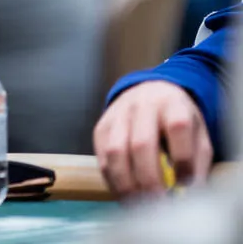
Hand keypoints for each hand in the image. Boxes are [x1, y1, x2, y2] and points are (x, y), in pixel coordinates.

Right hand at [94, 80, 213, 198]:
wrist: (149, 94)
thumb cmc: (176, 119)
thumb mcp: (197, 133)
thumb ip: (196, 160)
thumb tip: (190, 191)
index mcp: (172, 104)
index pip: (177, 127)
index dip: (182, 157)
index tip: (186, 183)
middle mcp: (142, 105)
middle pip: (141, 143)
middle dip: (149, 179)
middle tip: (159, 204)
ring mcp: (117, 114)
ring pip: (116, 151)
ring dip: (127, 183)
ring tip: (138, 205)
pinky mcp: (101, 127)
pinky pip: (102, 156)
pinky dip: (112, 179)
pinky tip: (125, 194)